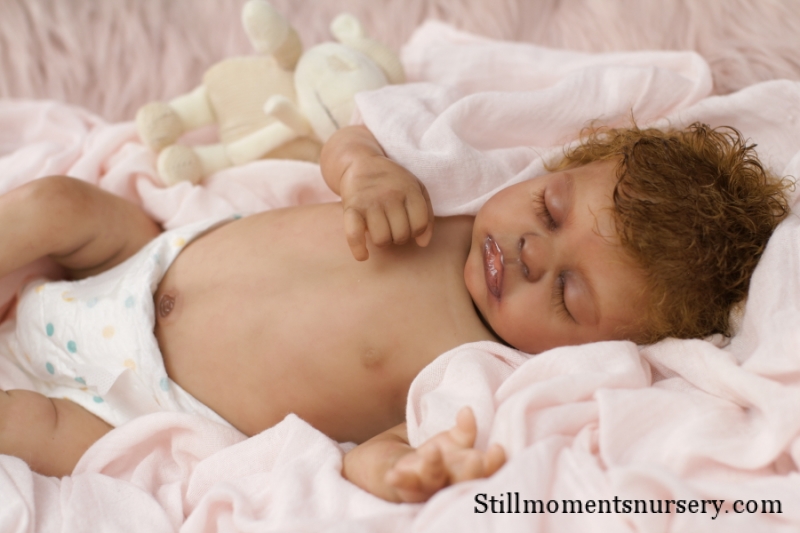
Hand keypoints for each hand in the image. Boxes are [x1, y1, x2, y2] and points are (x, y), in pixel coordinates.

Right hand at [339, 153, 433, 260]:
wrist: (361, 163)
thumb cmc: (392, 181)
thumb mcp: (416, 189)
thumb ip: (426, 215)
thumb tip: (423, 243)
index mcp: (409, 190)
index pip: (420, 225)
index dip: (416, 231)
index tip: (408, 225)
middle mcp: (390, 195)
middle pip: (401, 235)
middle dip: (399, 237)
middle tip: (392, 227)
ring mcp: (370, 202)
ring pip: (382, 240)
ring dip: (383, 241)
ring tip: (381, 231)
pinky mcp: (351, 208)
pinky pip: (354, 235)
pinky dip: (359, 250)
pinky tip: (363, 255)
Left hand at [385, 407, 505, 502]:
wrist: (398, 468)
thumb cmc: (436, 457)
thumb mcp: (453, 442)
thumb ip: (464, 431)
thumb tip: (467, 410)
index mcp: (467, 471)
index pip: (486, 470)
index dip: (495, 463)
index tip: (498, 448)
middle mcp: (451, 483)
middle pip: (464, 481)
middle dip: (472, 472)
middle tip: (477, 460)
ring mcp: (429, 486)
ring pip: (434, 480)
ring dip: (434, 467)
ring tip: (433, 450)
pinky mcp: (407, 485)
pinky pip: (404, 483)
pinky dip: (400, 479)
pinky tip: (392, 475)